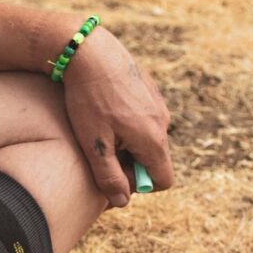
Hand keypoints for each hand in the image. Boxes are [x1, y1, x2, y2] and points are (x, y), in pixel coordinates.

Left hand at [62, 27, 172, 205]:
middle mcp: (162, 122)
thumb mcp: (93, 143)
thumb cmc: (89, 98)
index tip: (113, 171)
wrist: (90, 50)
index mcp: (153, 139)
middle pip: (154, 159)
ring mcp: (157, 104)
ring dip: (127, 140)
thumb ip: (108, 177)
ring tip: (99, 125)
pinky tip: (103, 107)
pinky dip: (127, 121)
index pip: (163, 180)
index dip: (139, 184)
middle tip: (99, 148)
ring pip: (147, 137)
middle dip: (130, 161)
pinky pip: (143, 118)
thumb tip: (122, 202)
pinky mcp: (149, 90)